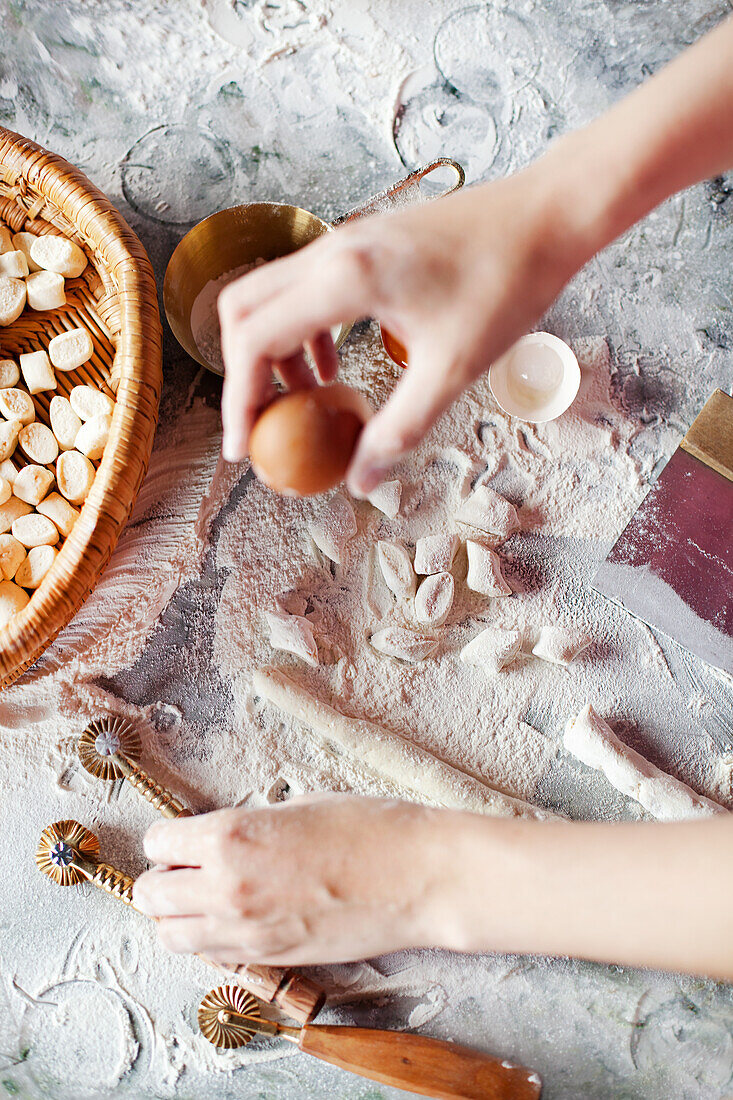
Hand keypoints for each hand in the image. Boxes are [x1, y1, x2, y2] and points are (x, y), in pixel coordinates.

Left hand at [133, 794, 453, 965]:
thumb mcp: (298, 806)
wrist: (418, 877)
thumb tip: (225, 837)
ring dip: (177, 914)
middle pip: (151, 895)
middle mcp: (226, 888)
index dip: (169, 837)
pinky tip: (235, 916)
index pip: (158, 843)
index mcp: (231, 837)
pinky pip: (211, 954)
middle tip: (185, 865)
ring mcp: (247, 930)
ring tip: (203, 896)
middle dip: (162, 877)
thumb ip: (249, 825)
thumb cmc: (370, 829)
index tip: (182, 836)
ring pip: (171, 936)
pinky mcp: (270, 958)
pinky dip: (209, 938)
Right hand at [217, 161, 582, 493]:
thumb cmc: (506, 286)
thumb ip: (398, 429)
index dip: (239, 400)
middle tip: (264, 423)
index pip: (254, 339)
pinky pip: (305, 287)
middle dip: (243, 373)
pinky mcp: (363, 242)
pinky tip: (335, 365)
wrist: (544, 217)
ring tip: (306, 399)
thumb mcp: (452, 371)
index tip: (243, 448)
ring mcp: (345, 240)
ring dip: (272, 350)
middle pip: (243, 310)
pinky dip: (302, 330)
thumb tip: (358, 482)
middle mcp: (332, 251)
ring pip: (271, 295)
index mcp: (345, 278)